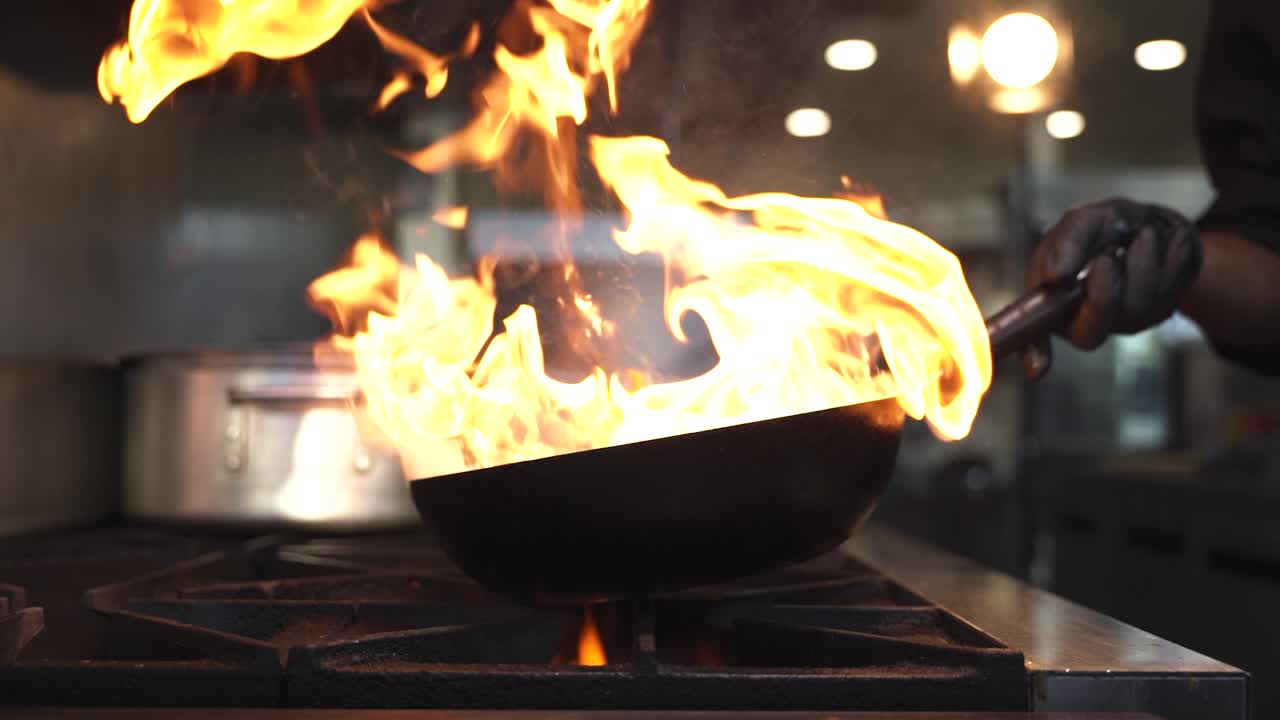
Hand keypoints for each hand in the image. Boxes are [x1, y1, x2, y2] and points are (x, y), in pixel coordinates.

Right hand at [1023, 198, 1201, 377]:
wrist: (1158, 222)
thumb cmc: (1109, 226)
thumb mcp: (1085, 220)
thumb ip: (1067, 242)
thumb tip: (1054, 277)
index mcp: (1052, 301)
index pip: (1033, 336)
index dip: (1033, 352)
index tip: (1037, 370)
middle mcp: (1083, 320)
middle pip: (1088, 334)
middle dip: (1101, 294)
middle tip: (1107, 258)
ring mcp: (1123, 322)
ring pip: (1136, 305)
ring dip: (1143, 257)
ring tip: (1142, 234)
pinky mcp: (1157, 314)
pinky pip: (1171, 290)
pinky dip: (1172, 256)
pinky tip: (1165, 245)